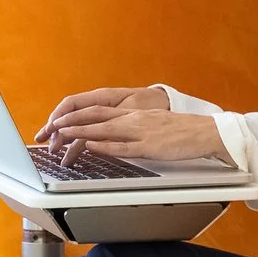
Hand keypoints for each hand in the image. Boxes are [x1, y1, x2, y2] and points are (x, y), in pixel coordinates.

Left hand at [37, 85, 231, 164]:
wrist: (205, 132)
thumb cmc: (181, 132)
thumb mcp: (152, 125)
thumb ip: (133, 128)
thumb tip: (113, 135)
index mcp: (133, 113)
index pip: (97, 110)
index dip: (75, 115)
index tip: (58, 121)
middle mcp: (133, 119)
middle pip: (94, 115)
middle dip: (70, 121)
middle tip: (51, 127)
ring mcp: (140, 131)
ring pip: (103, 128)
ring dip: (80, 130)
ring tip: (61, 134)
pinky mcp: (149, 146)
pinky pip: (122, 145)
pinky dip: (104, 144)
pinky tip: (91, 145)